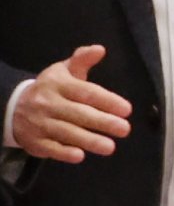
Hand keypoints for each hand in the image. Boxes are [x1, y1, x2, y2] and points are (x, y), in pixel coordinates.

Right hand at [7, 43, 130, 161]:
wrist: (13, 106)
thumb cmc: (50, 89)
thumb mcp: (63, 71)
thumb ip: (82, 60)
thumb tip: (100, 49)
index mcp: (57, 84)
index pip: (85, 92)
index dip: (106, 100)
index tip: (126, 109)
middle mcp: (47, 103)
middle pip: (78, 113)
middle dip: (102, 122)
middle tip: (124, 129)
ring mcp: (39, 123)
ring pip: (66, 132)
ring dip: (89, 140)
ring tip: (110, 147)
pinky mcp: (33, 141)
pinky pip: (50, 148)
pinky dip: (64, 152)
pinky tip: (79, 156)